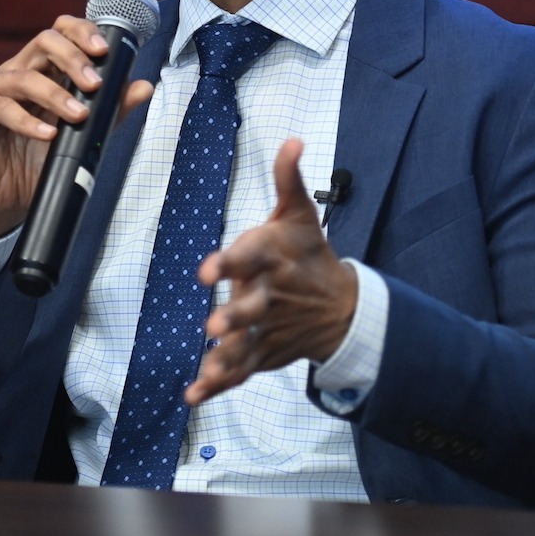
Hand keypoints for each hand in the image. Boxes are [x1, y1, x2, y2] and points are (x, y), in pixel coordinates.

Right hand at [0, 15, 152, 242]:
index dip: (82, 32)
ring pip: (25, 76)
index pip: (61, 33)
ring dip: (56, 95)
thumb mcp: (83, 135)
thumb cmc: (40, 162)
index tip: (105, 51)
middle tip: (95, 85)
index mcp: (42, 69)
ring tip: (78, 116)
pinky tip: (47, 133)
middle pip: (44, 42)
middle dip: (74, 59)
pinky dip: (26, 120)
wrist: (5, 201)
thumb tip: (144, 87)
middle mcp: (16, 70)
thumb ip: (111, 110)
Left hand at [186, 138, 357, 404]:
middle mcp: (271, 295)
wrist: (341, 308)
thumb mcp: (300, 216)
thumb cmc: (309, 255)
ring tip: (207, 367)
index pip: (253, 256)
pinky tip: (193, 395)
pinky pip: (240, 372)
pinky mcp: (263, 353)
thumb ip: (289, 181)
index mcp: (275, 258)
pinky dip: (218, 386)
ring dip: (226, 357)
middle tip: (213, 326)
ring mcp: (267, 328)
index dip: (231, 262)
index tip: (207, 270)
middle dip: (235, 317)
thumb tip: (292, 140)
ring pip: (245, 344)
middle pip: (252, 307)